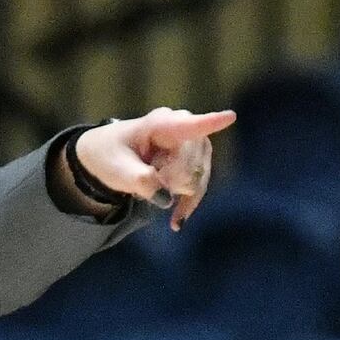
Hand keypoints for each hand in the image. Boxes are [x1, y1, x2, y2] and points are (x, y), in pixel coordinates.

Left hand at [72, 108, 236, 230]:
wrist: (109, 157)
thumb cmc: (110, 156)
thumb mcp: (117, 171)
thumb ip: (140, 182)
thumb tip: (166, 198)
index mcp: (160, 124)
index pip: (189, 126)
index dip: (210, 122)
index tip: (230, 116)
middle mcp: (182, 127)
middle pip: (192, 163)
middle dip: (173, 181)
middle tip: (144, 183)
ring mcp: (192, 143)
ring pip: (199, 176)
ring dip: (178, 192)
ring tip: (151, 189)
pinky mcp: (196, 160)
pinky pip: (200, 186)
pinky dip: (188, 204)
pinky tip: (175, 222)